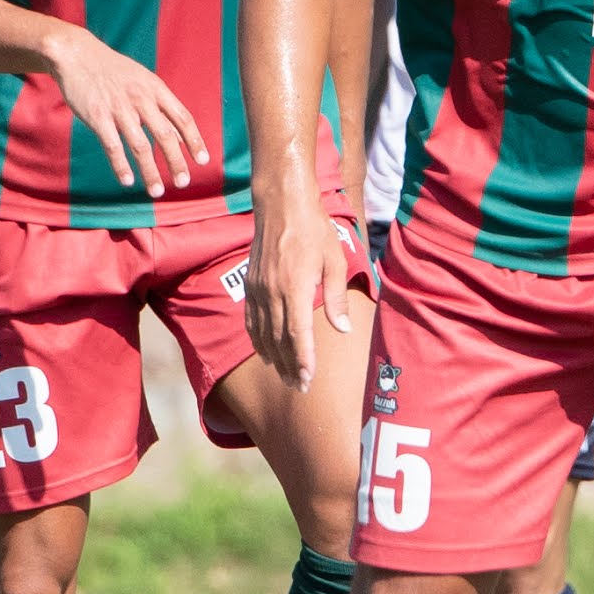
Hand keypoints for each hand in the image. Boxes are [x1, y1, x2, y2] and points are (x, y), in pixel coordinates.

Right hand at [44, 26, 210, 198]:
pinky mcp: (97, 116)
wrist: (77, 54)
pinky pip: (112, 146)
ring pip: (140, 145)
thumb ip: (161, 106)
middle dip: (176, 161)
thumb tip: (180, 136)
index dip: (194, 140)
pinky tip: (127, 181)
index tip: (203, 160)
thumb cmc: (112, 71)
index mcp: (155, 89)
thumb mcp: (143, 80)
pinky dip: (121, 165)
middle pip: (166, 135)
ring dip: (150, 171)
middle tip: (183, 182)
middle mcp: (141, 99)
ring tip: (157, 191)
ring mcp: (119, 108)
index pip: (182, 118)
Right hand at [248, 198, 363, 386]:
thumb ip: (337, 298)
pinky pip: (252, 321)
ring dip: (273, 358)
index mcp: (295, 287)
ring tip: (285, 377)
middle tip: (299, 388)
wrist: (281, 205)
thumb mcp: (334, 261)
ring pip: (262, 333)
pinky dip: (258, 340)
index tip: (307, 380)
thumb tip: (343, 329)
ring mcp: (258, 289)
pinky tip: (266, 352)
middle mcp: (272, 292)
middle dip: (289, 367)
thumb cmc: (314, 230)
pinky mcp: (251, 285)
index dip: (302, 360)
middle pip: (278, 340)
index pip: (297, 334)